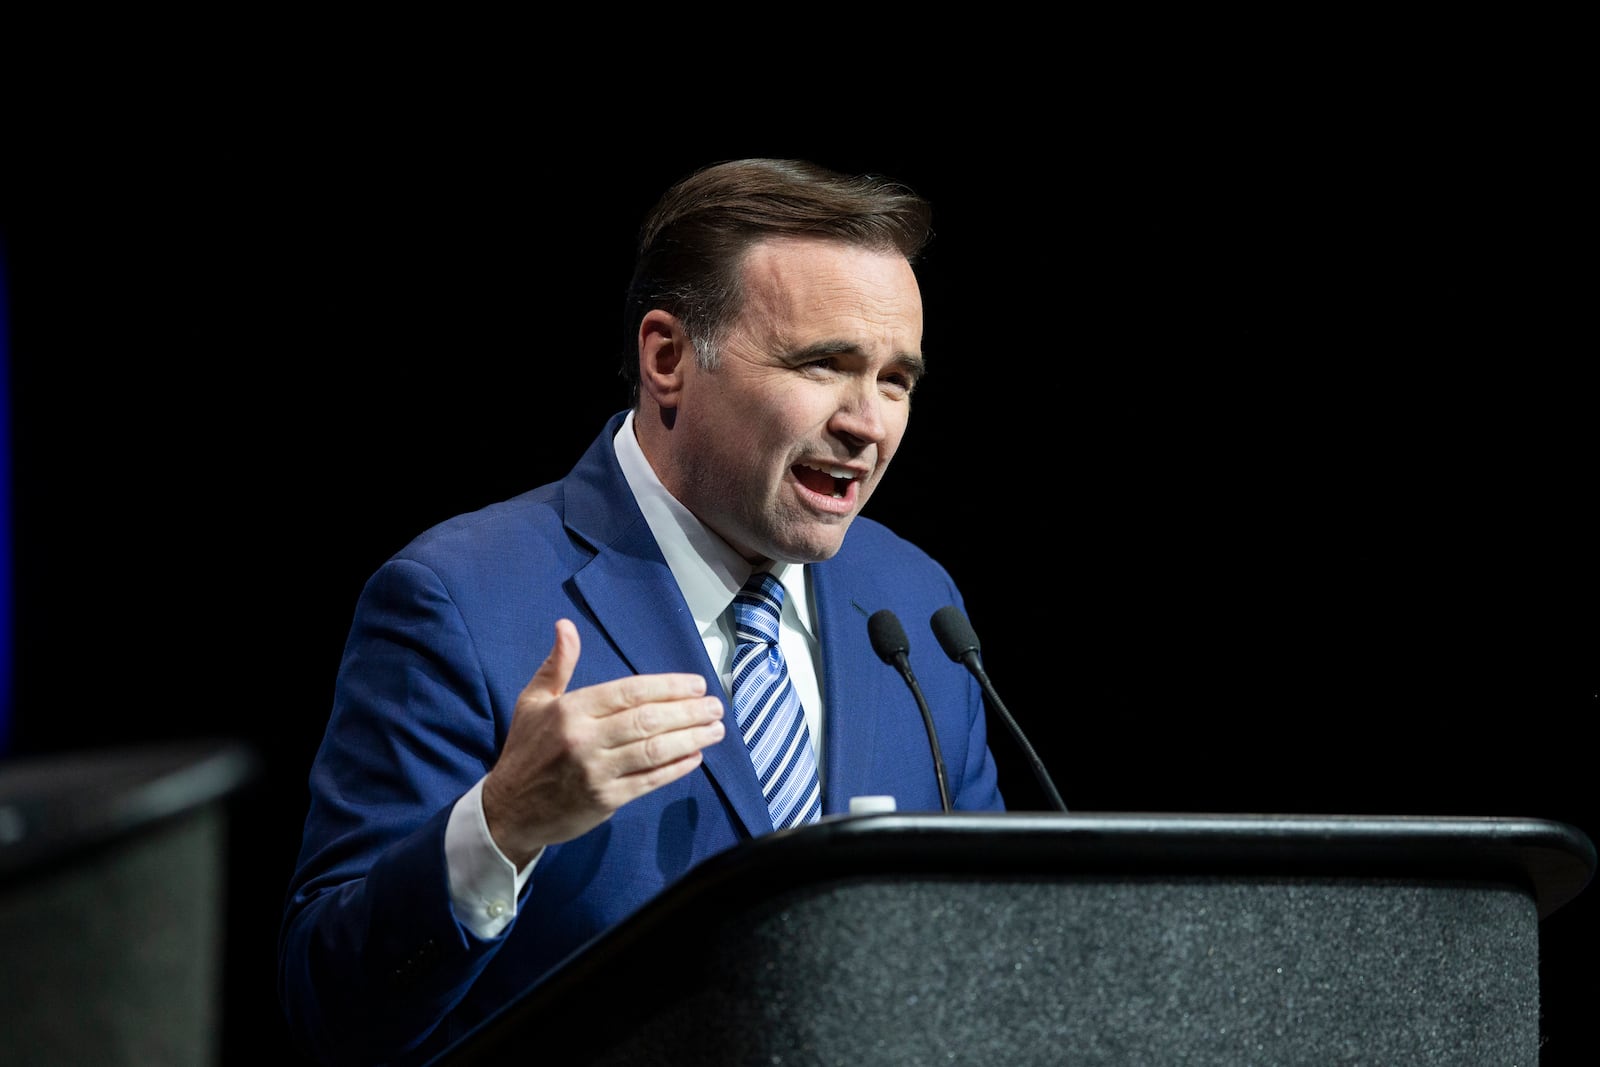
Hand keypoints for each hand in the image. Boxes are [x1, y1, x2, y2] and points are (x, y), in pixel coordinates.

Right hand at [481, 619, 725, 865]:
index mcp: (571, 710)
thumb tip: (566, 625)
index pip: (629, 692)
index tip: (696, 684)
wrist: (507, 810)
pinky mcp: (605, 801)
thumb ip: (557, 664)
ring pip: (654, 750)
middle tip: (716, 706)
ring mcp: (597, 772)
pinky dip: (676, 769)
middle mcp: (585, 739)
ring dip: (691, 739)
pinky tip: (695, 757)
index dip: (668, 687)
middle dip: (688, 712)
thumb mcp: (533, 701)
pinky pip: (649, 781)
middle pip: (648, 720)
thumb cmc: (525, 750)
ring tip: (716, 730)